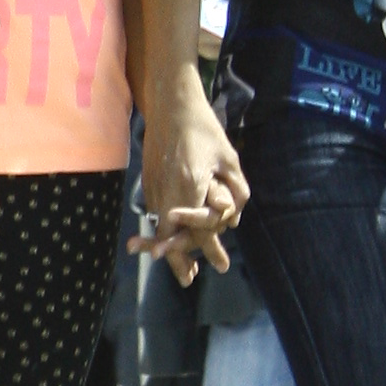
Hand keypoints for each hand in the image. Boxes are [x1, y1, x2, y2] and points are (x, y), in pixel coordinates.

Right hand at [138, 79, 248, 280]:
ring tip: (182, 268)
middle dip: (181, 260)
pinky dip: (163, 231)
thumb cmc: (204, 130)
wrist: (170, 105)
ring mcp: (154, 187)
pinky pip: (156, 214)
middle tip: (189, 280)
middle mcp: (167, 191)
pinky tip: (171, 239)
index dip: (212, 249)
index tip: (221, 266)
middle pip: (172, 237)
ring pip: (160, 227)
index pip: (201, 227)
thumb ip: (237, 189)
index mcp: (191, 185)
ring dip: (170, 248)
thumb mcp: (230, 158)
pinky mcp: (148, 183)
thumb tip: (235, 217)